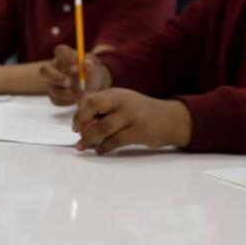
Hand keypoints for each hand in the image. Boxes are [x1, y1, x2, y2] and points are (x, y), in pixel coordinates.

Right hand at [40, 44, 111, 105]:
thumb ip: (91, 64)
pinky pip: (57, 100)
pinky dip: (69, 101)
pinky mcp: (54, 96)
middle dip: (56, 77)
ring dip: (66, 93)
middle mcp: (53, 68)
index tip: (77, 66)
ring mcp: (51, 83)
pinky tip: (79, 99)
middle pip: (44, 71)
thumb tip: (87, 63)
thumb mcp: (94, 66)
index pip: (60, 52)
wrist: (92, 86)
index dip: (66, 58)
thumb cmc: (91, 71)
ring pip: (51, 89)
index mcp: (63, 55)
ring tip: (83, 94)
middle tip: (69, 82)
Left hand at [71, 89, 191, 153]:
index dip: (80, 113)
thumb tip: (81, 123)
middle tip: (76, 135)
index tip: (75, 127)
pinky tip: (99, 150)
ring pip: (104, 127)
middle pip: (95, 105)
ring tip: (82, 146)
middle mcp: (123, 101)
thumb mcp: (123, 103)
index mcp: (116, 94)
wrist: (171, 119)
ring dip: (89, 139)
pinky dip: (104, 147)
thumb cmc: (140, 112)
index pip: (91, 99)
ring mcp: (132, 116)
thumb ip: (104, 108)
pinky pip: (116, 141)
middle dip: (81, 121)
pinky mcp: (139, 131)